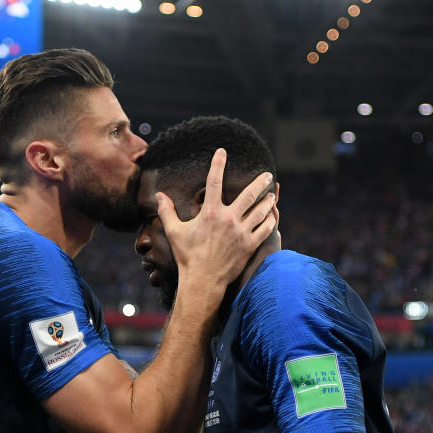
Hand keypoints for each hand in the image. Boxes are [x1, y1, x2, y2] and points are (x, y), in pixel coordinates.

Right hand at [155, 148, 275, 302]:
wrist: (203, 280)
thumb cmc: (187, 256)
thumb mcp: (174, 232)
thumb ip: (167, 211)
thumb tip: (159, 195)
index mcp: (210, 213)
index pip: (214, 182)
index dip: (218, 164)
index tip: (222, 151)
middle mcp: (228, 219)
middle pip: (249, 194)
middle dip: (260, 182)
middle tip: (268, 174)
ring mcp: (242, 232)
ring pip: (261, 211)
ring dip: (268, 201)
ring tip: (273, 194)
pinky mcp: (250, 245)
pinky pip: (265, 229)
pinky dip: (270, 221)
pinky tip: (272, 216)